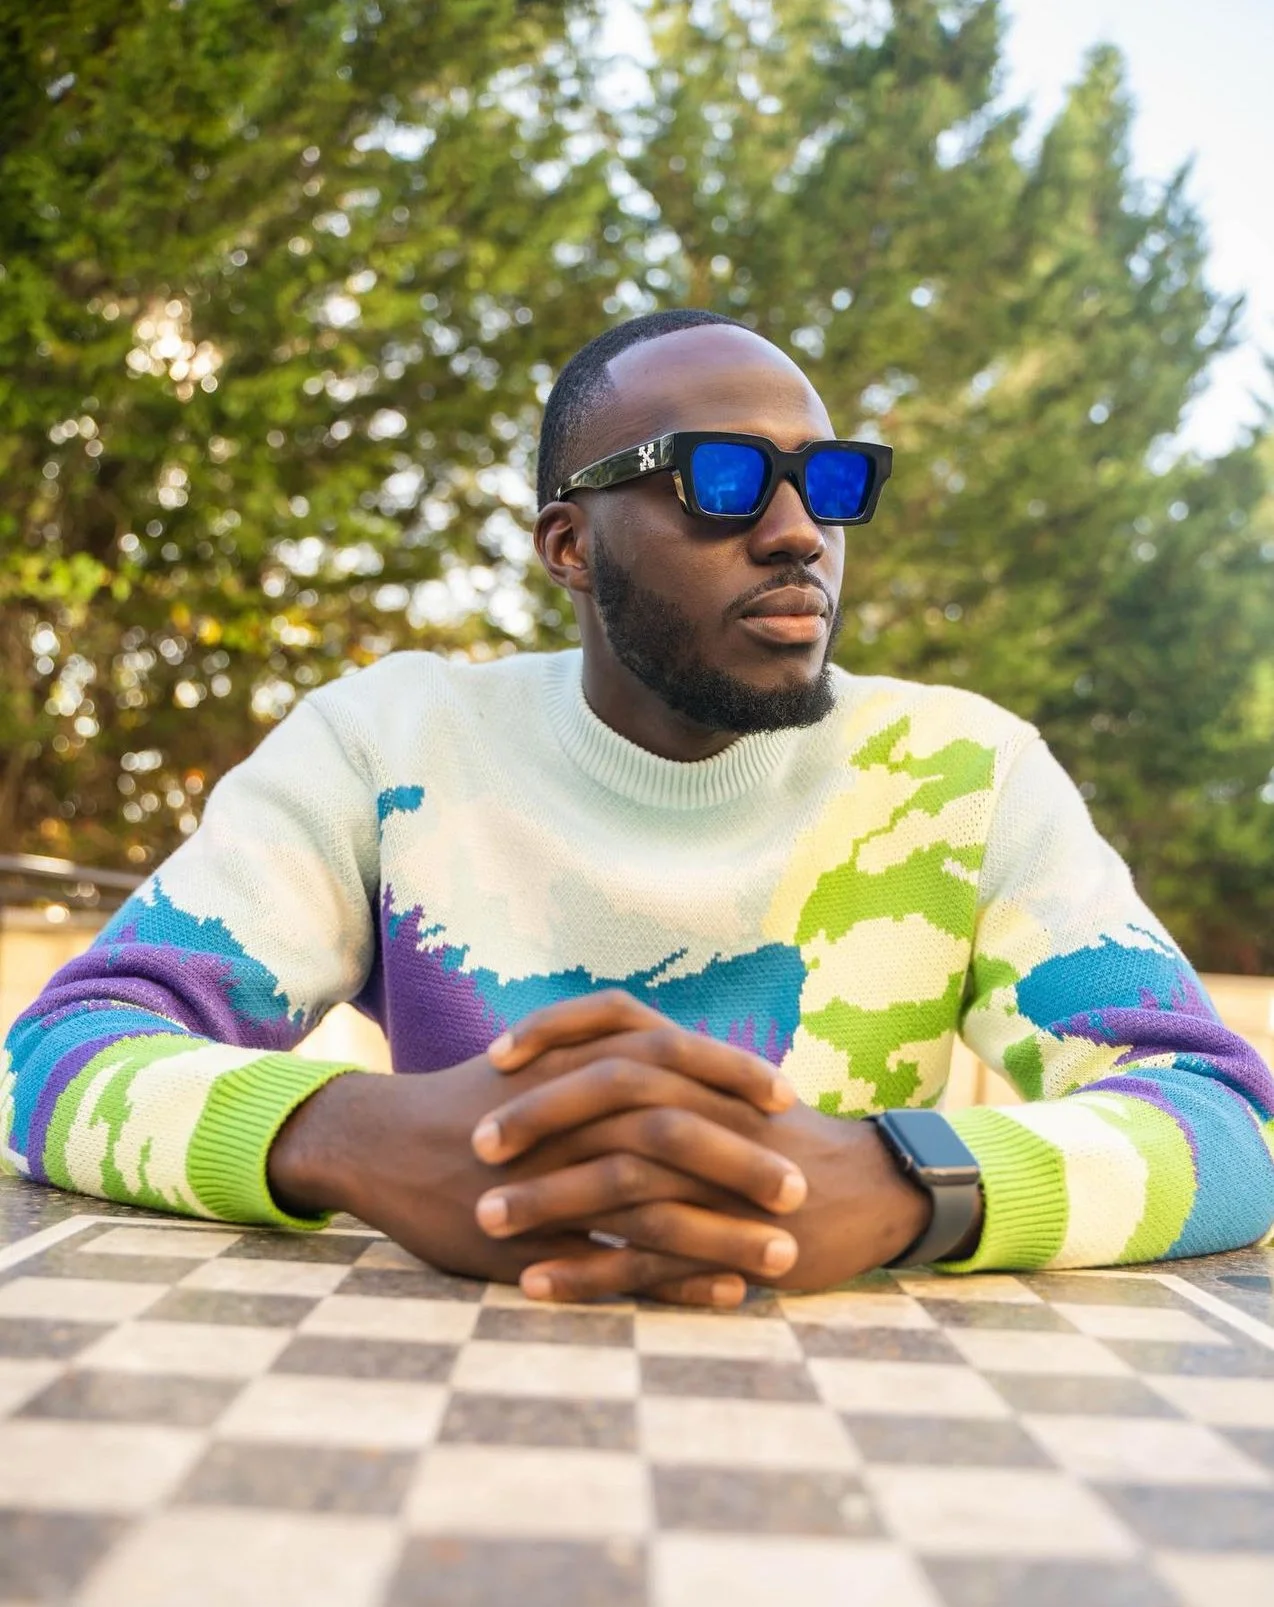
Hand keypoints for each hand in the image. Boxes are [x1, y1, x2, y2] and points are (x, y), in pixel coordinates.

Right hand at [267, 1033, 800, 1303]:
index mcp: (574, 1064)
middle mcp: (566, 1114)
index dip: (734, 1075)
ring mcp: (548, 1177)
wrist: (381, 1140)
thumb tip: (675, 1056)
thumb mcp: (541, 1061)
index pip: (671, 1057)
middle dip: (744, 1157)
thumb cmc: (470, 1101)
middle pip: (672, 1128)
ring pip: (651, 1201)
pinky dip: (673, 1278)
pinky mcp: (532, 1235)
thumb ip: (602, 1055)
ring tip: (781, 1255)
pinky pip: (613, 1259)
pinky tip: (722, 1295)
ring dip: (723, 1229)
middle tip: (800, 1187)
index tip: (788, 1097)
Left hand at [478, 991, 935, 1300]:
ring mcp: (719, 1174)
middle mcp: (709, 1106)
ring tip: (488, 1220)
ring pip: (621, 1177)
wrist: (870, 1192)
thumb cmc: (779, 1140)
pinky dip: (586, 1270)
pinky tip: (534, 1282)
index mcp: (702, 1065)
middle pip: (610, 1094)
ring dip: (548, 1200)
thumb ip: (663, 1070)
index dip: (554, 1029)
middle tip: (475, 1143)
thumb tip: (586, 1056)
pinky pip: (644, 1257)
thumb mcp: (724, 1088)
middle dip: (535, 1117)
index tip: (495, 1053)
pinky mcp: (728, 1240)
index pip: (620, 1021)